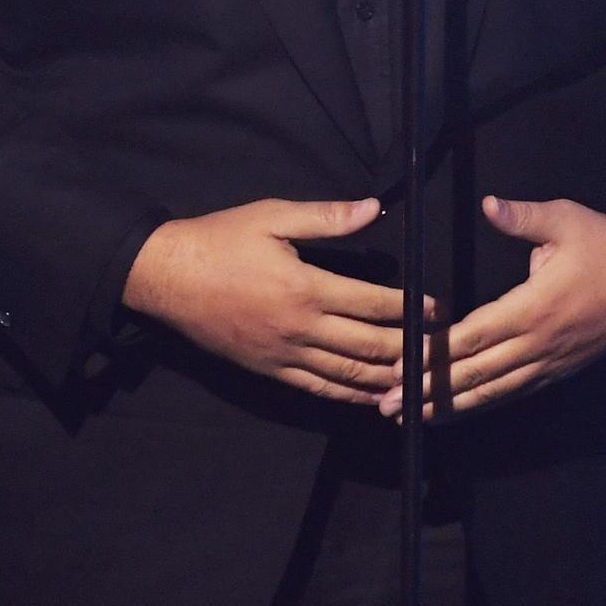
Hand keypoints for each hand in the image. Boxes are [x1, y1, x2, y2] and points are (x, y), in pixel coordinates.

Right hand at [121, 196, 437, 405]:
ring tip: (418, 379)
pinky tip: (373, 396)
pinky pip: (318, 389)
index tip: (437, 310)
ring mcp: (284, 355)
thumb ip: (326, 217)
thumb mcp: (272, 216)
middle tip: (439, 350)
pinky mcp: (269, 370)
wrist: (166, 278)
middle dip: (410, 348)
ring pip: (347, 375)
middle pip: (368, 346)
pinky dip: (350, 395)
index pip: (372, 303)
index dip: (410, 308)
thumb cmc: (220, 240)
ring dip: (387, 378)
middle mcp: (300, 328)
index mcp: (305, 287)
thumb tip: (373, 209)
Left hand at [380, 195, 605, 419]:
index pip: (474, 336)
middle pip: (477, 374)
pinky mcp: (561, 369)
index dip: (434, 354)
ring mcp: (552, 361)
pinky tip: (458, 410)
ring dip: (451, 405)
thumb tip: (489, 204)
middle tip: (387, 403)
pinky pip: (515, 391)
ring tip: (412, 416)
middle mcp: (541, 343)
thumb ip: (522, 216)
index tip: (400, 364)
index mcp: (536, 307)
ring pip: (495, 391)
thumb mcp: (565, 219)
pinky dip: (483, 403)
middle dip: (430, 390)